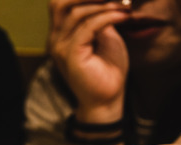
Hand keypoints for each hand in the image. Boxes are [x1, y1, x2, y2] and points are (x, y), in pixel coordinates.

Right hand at [48, 0, 129, 120]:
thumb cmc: (107, 69)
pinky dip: (107, 17)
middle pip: (59, 3)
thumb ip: (99, 18)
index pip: (61, 2)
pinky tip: (123, 16)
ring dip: (105, 5)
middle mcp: (55, 38)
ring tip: (125, 6)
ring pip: (76, 13)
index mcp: (60, 33)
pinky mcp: (70, 55)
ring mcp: (60, 47)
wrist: (106, 98)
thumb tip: (105, 0)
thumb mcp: (105, 36)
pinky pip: (87, 27)